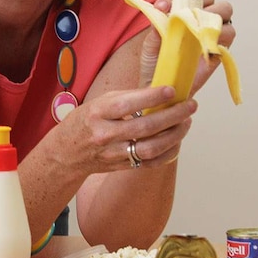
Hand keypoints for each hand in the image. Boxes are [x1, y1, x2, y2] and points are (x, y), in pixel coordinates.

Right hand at [58, 84, 195, 171]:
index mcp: (97, 113)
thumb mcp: (99, 103)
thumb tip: (160, 91)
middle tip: (190, 105)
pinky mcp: (122, 167)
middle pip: (144, 127)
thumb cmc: (86, 121)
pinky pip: (151, 163)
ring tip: (186, 121)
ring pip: (151, 148)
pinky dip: (168, 152)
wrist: (66, 153)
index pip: (127, 105)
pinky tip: (177, 140)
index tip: (172, 90)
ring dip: (174, 135)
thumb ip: (127, 98)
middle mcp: (104, 135)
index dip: (152, 97)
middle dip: (172, 116)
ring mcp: (113, 154)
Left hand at [138, 0, 235, 95]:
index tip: (162, 6)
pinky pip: (228, 36)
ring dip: (213, 16)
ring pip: (224, 13)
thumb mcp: (150, 45)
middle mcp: (197, 18)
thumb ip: (156, 30)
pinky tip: (205, 43)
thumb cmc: (156, 63)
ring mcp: (210, 33)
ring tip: (197, 28)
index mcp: (181, 11)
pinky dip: (220, 36)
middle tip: (188, 12)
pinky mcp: (219, 49)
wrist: (163, 88)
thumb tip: (161, 14)